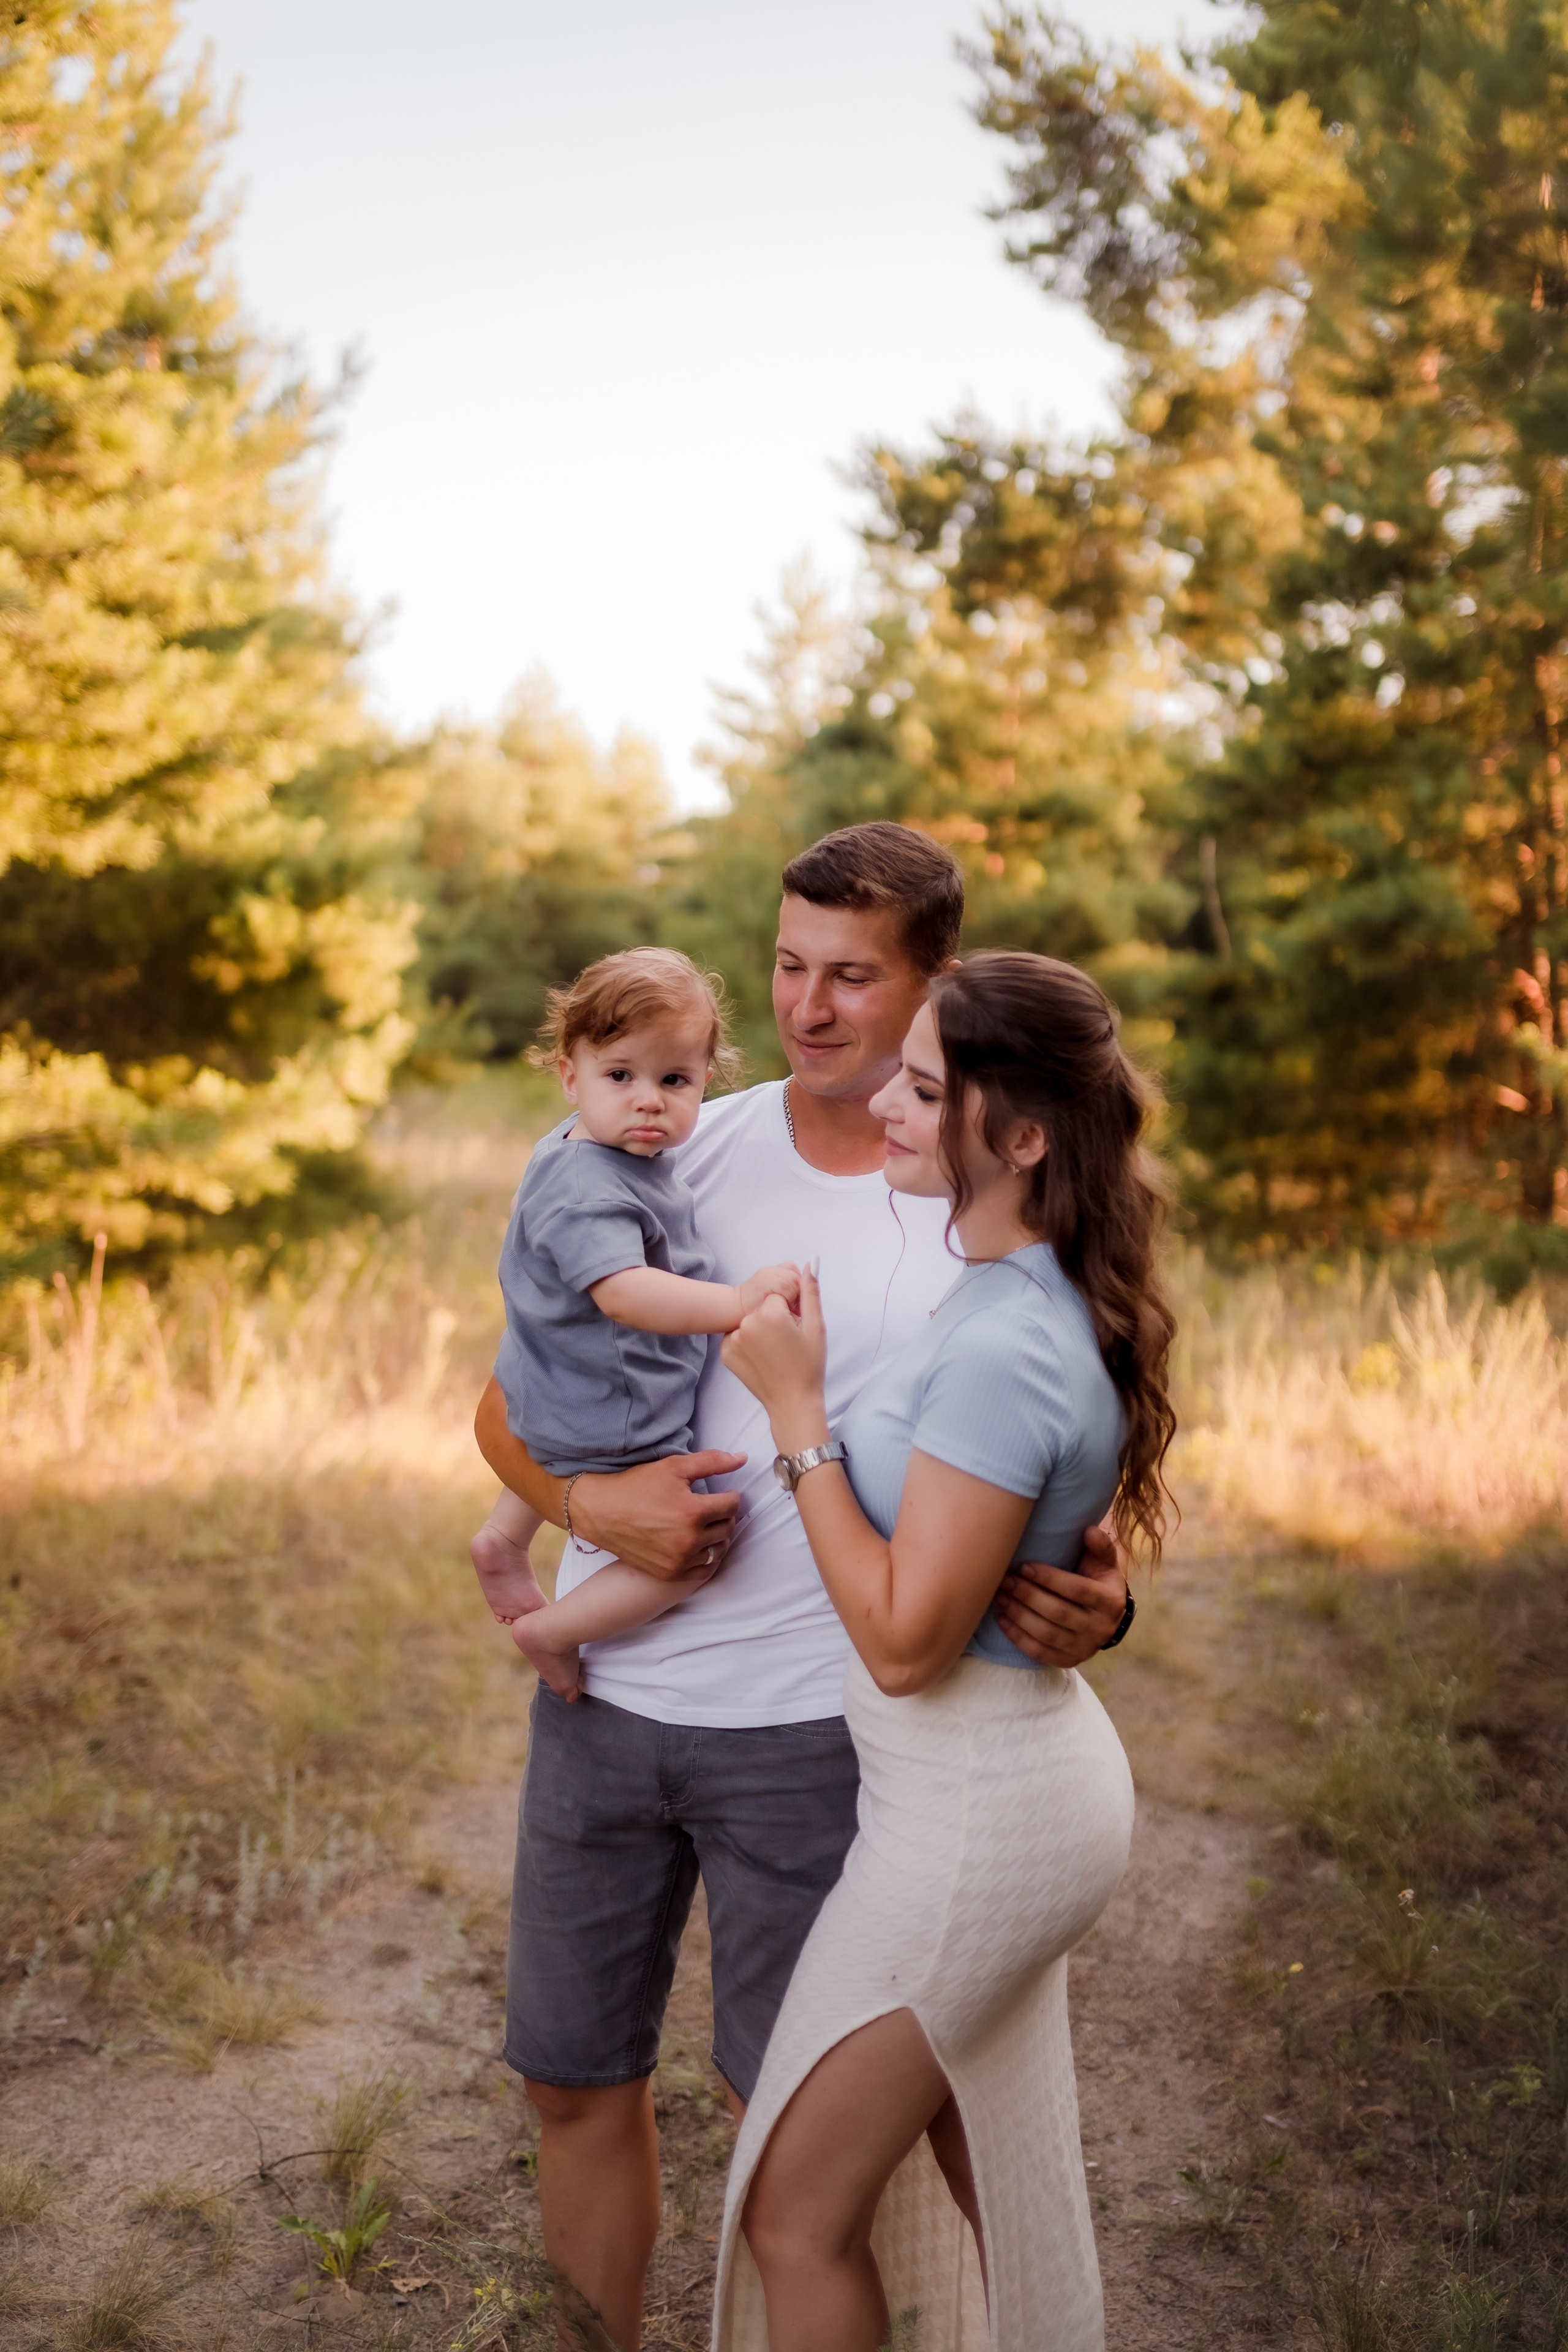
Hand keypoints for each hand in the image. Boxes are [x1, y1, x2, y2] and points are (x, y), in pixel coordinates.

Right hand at [572, 1449, 745, 1579]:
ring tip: (707, 1525)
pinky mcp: (669, 1573)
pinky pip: (703, 1570)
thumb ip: (712, 1461)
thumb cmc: (636, 1485)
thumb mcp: (674, 1466)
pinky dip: (706, 1557)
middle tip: (714, 1508)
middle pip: (727, 1528)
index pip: (732, 1505)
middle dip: (724, 1515)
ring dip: (717, 1536)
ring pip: (717, 1550)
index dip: (730, 1496)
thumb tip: (743, 1458)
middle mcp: (688, 1540)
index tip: (723, 1494)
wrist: (601, 1512)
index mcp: (692, 1511)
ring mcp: (679, 1560)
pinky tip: (698, 1544)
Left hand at [721, 1265, 827, 1440]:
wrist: (792, 1402)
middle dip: (774, 1316)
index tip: (796, 1328)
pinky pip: (737, 1335)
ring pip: (749, 1319)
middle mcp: (746, 1323)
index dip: (790, 1309)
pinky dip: (748, 1341)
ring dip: (760, 1327)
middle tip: (787, 1341)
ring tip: (775, 1349)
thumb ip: (810, 1291)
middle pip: (762, 1305)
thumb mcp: (815, 1326)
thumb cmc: (809, 1365)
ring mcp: (732, 1339)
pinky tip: (762, 1355)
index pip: (778, 1294)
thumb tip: (811, 1261)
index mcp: (770, 1313)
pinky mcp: (725, 1353)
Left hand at [993, 1522, 1127, 1668]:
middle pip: (1058, 1612)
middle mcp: (1101, 1628)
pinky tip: (1002, 1619)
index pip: (1077, 1590)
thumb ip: (1100, 1545)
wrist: (1104, 1615)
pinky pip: (1040, 1653)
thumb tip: (1090, 1530)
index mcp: (1111, 1601)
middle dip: (1027, 1595)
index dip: (1049, 1578)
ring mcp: (1086, 1648)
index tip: (1024, 1567)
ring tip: (999, 1596)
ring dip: (1018, 1614)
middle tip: (1004, 1579)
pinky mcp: (1070, 1661)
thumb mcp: (1104, 1561)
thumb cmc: (1097, 1579)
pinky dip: (1018, 1637)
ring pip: (1046, 1634)